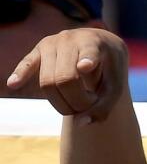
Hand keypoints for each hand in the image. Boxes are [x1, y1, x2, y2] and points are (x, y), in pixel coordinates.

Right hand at [8, 28, 128, 123]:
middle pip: (65, 79)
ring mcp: (51, 43)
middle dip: (76, 102)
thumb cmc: (110, 69)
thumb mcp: (116, 86)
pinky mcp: (38, 50)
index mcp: (93, 44)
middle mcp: (70, 39)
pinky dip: (20, 74)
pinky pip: (27, 63)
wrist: (102, 45)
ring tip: (77, 104)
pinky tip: (13, 84)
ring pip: (48, 80)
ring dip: (62, 102)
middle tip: (87, 107)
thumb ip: (103, 107)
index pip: (89, 55)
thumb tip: (79, 123)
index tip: (86, 66)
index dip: (87, 63)